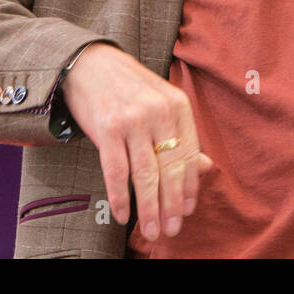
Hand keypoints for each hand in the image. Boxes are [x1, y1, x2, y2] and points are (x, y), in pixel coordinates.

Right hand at [59, 42, 214, 240]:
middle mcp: (159, 113)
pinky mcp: (107, 128)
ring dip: (149, 208)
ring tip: (152, 230)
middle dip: (171, 205)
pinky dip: (120, 197)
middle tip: (171, 230)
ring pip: (145, 175)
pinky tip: (124, 214)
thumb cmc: (128, 86)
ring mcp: (133, 120)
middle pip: (170, 169)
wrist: (89, 62)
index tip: (186, 211)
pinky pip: (116, 171)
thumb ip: (181, 134)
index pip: (189, 155)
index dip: (189, 187)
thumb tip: (203, 166)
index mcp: (178, 105)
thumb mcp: (161, 101)